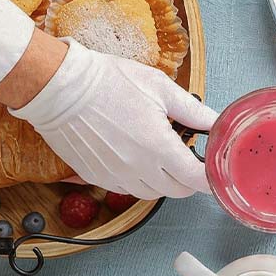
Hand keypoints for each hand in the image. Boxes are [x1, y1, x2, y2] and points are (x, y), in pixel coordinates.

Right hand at [11, 39, 216, 198]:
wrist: (59, 89)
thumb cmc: (109, 82)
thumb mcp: (159, 88)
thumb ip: (193, 111)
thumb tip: (216, 122)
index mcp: (159, 148)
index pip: (197, 180)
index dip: (210, 177)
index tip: (215, 169)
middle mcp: (139, 169)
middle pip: (177, 191)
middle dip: (188, 178)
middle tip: (187, 156)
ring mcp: (116, 177)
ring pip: (152, 193)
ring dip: (163, 180)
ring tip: (159, 153)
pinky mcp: (97, 178)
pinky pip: (127, 189)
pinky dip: (138, 179)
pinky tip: (135, 156)